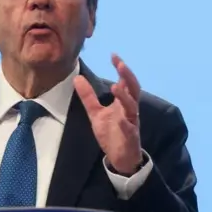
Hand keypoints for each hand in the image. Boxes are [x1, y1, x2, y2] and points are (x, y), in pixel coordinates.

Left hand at [74, 53, 142, 174]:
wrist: (120, 157)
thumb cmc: (111, 133)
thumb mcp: (96, 113)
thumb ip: (88, 96)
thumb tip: (77, 78)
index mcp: (123, 102)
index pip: (125, 81)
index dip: (121, 68)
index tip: (113, 55)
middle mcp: (130, 109)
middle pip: (134, 89)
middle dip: (128, 76)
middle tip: (120, 64)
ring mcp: (131, 123)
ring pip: (132, 107)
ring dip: (124, 96)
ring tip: (115, 86)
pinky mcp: (130, 137)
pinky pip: (129, 130)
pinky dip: (125, 125)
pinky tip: (121, 121)